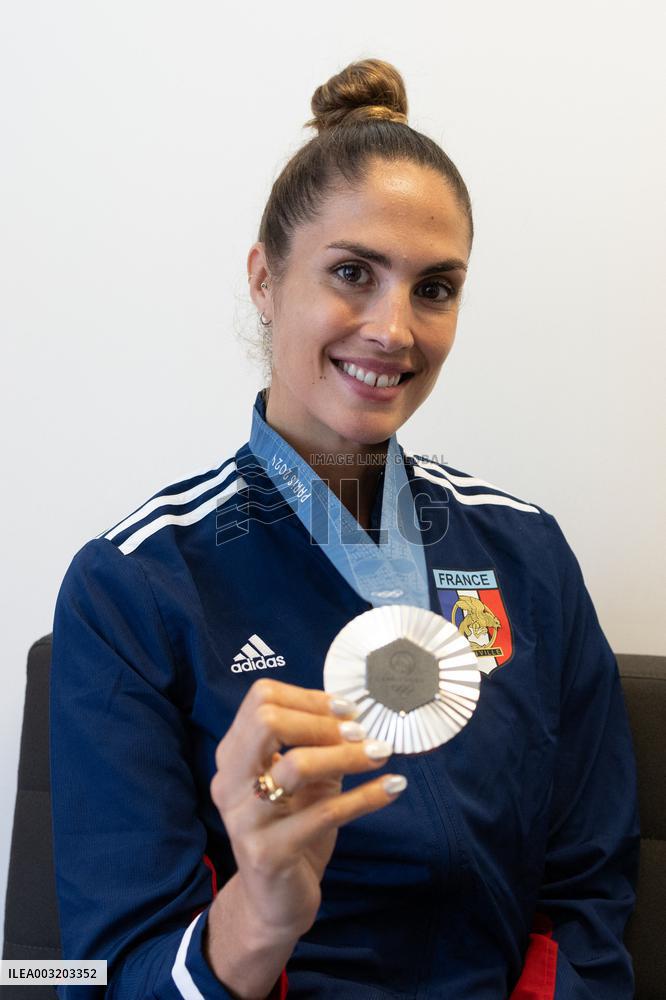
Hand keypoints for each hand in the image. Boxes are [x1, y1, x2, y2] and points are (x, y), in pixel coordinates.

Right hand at [210, 677, 406, 940]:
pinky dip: (366, 796)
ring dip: (346, 755)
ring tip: (380, 754)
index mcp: (233, 756)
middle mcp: (230, 782)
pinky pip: (326, 813)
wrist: (273, 903)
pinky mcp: (269, 853)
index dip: (308, 698)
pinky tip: (393, 787)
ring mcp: (246, 818)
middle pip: (266, 722)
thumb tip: (355, 713)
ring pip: (296, 765)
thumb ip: (319, 745)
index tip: (346, 709)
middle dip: (321, 721)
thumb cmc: (292, 828)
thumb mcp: (305, 780)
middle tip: (359, 732)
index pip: (261, 699)